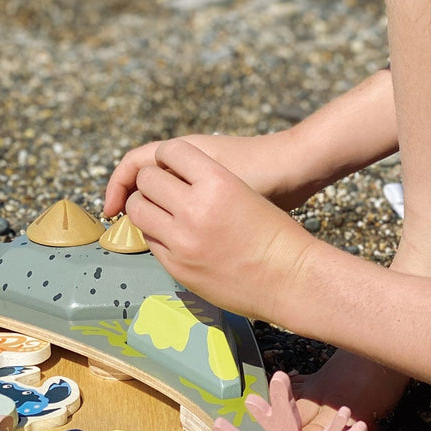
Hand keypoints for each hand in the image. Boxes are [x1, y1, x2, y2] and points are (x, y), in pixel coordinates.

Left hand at [123, 138, 315, 322]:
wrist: (291, 278)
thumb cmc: (275, 233)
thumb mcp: (243, 192)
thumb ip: (206, 182)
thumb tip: (175, 179)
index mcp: (216, 180)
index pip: (170, 151)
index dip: (166, 156)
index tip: (168, 163)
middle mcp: (195, 207)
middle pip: (147, 180)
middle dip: (150, 182)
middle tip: (157, 188)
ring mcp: (183, 239)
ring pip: (139, 210)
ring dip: (145, 206)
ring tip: (158, 209)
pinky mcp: (178, 266)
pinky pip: (150, 240)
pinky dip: (155, 233)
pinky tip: (169, 234)